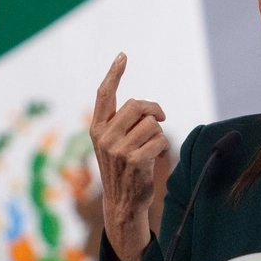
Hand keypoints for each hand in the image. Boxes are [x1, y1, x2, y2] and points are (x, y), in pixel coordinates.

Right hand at [89, 52, 168, 260]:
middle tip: (162, 119)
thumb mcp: (114, 145)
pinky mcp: (135, 160)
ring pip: (153, 124)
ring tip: (151, 151)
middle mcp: (104, 137)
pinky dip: (163, 148)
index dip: (114, 73)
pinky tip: (155, 160)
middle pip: (139, 105)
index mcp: (97, 128)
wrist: (122, 204)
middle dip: (156, 111)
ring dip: (159, 135)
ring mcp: (118, 149)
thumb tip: (149, 109)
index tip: (123, 55)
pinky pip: (161, 140)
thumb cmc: (124, 170)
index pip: (105, 94)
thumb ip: (122, 124)